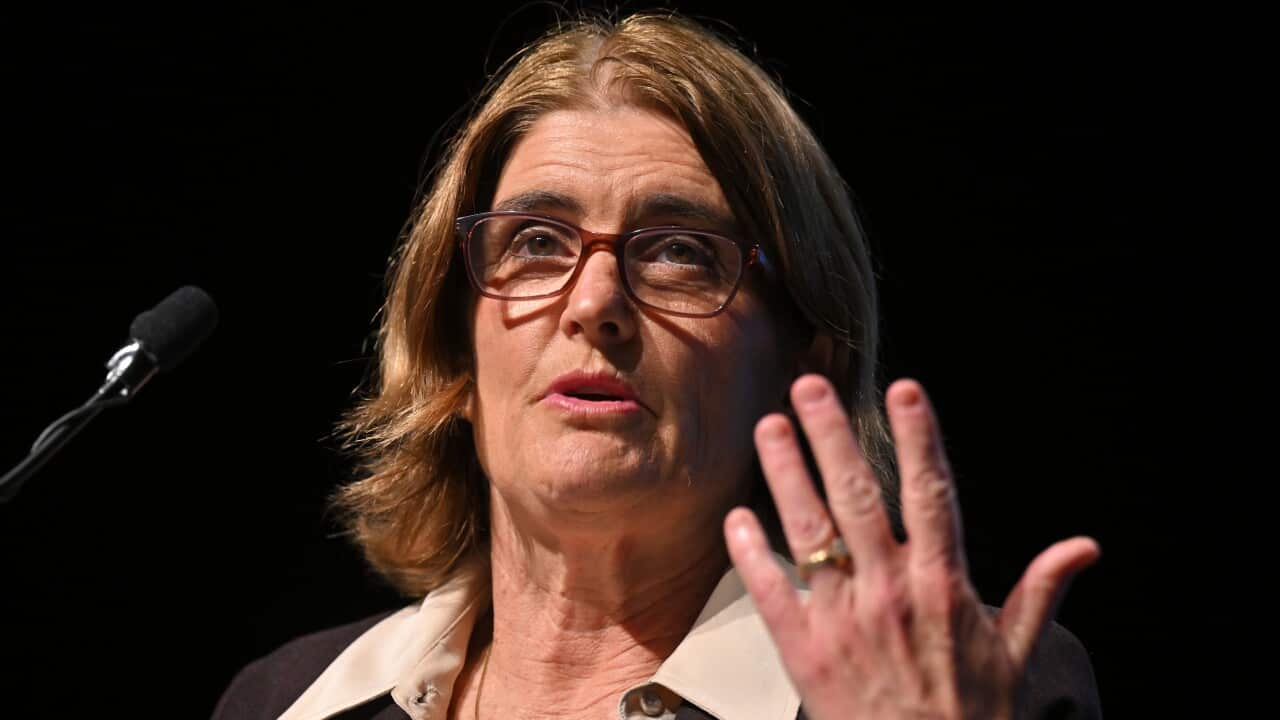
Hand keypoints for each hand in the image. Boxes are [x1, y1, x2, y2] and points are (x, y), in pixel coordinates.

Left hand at [724, 375, 1099, 719]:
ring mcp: (843, 619)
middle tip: (810, 387)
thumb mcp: (1015, 654)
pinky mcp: (804, 651)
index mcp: (943, 585)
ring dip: (786, 474)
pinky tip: (738, 516)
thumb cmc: (970, 716)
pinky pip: (770, 592)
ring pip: (809, 531)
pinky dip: (751, 552)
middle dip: (832, 435)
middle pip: (857, 496)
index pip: (931, 493)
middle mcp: (890, 592)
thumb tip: (1084, 547)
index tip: (905, 390)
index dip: (918, 438)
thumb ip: (1040, 592)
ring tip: (769, 426)